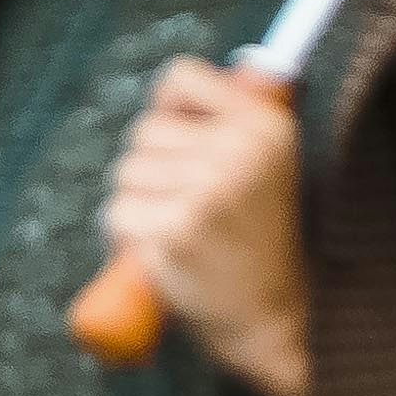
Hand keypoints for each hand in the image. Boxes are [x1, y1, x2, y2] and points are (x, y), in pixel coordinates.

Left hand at [99, 59, 309, 395]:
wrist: (277, 319)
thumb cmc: (261, 243)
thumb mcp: (268, 168)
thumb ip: (234, 117)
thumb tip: (196, 76)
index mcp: (265, 126)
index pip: (181, 77)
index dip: (169, 111)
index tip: (181, 145)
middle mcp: (241, 150)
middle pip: (144, 131)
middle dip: (152, 170)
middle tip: (186, 209)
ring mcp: (209, 189)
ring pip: (126, 172)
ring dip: (138, 205)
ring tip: (177, 232)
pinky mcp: (178, 229)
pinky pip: (119, 213)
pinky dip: (127, 237)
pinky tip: (162, 254)